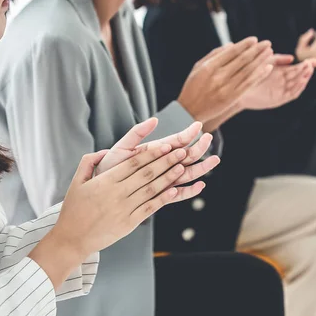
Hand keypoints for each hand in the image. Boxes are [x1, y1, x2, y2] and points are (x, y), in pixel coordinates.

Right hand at [30, 145, 193, 287]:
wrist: (72, 239)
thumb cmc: (74, 209)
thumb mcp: (76, 182)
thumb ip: (89, 162)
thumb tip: (105, 151)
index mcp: (105, 181)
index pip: (133, 163)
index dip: (151, 153)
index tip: (165, 146)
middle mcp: (117, 193)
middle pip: (146, 173)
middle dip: (166, 161)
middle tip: (181, 152)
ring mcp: (124, 208)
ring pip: (151, 189)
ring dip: (168, 177)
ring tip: (182, 167)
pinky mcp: (129, 223)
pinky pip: (149, 208)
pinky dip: (163, 199)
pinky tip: (175, 190)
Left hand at [97, 118, 220, 200]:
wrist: (100, 188)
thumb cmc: (110, 166)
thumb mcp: (122, 146)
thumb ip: (137, 133)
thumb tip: (155, 120)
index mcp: (155, 151)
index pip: (176, 141)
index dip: (187, 134)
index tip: (198, 125)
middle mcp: (162, 165)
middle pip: (186, 156)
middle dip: (199, 148)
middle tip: (209, 139)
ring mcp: (163, 180)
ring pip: (187, 174)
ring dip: (201, 167)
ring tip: (215, 160)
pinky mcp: (160, 196)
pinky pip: (178, 195)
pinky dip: (190, 191)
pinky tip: (200, 185)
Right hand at [177, 37, 274, 123]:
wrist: (189, 110)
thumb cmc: (193, 86)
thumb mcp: (198, 67)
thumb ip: (214, 54)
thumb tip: (232, 45)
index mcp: (209, 67)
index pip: (231, 52)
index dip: (244, 45)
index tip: (254, 39)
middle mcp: (218, 76)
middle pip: (242, 60)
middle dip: (257, 50)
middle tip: (267, 43)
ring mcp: (226, 88)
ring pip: (248, 71)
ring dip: (261, 60)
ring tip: (269, 52)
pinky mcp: (232, 98)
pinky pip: (249, 84)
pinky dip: (260, 75)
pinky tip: (268, 68)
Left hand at [240, 55, 315, 109]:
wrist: (238, 86)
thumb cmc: (250, 72)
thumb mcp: (266, 62)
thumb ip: (278, 59)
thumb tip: (292, 58)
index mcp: (281, 73)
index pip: (297, 69)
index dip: (306, 65)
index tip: (314, 60)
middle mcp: (283, 83)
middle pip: (299, 76)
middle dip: (306, 70)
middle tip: (312, 63)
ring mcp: (281, 91)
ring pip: (297, 85)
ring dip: (304, 78)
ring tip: (309, 70)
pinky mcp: (278, 99)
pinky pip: (291, 94)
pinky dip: (298, 88)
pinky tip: (302, 80)